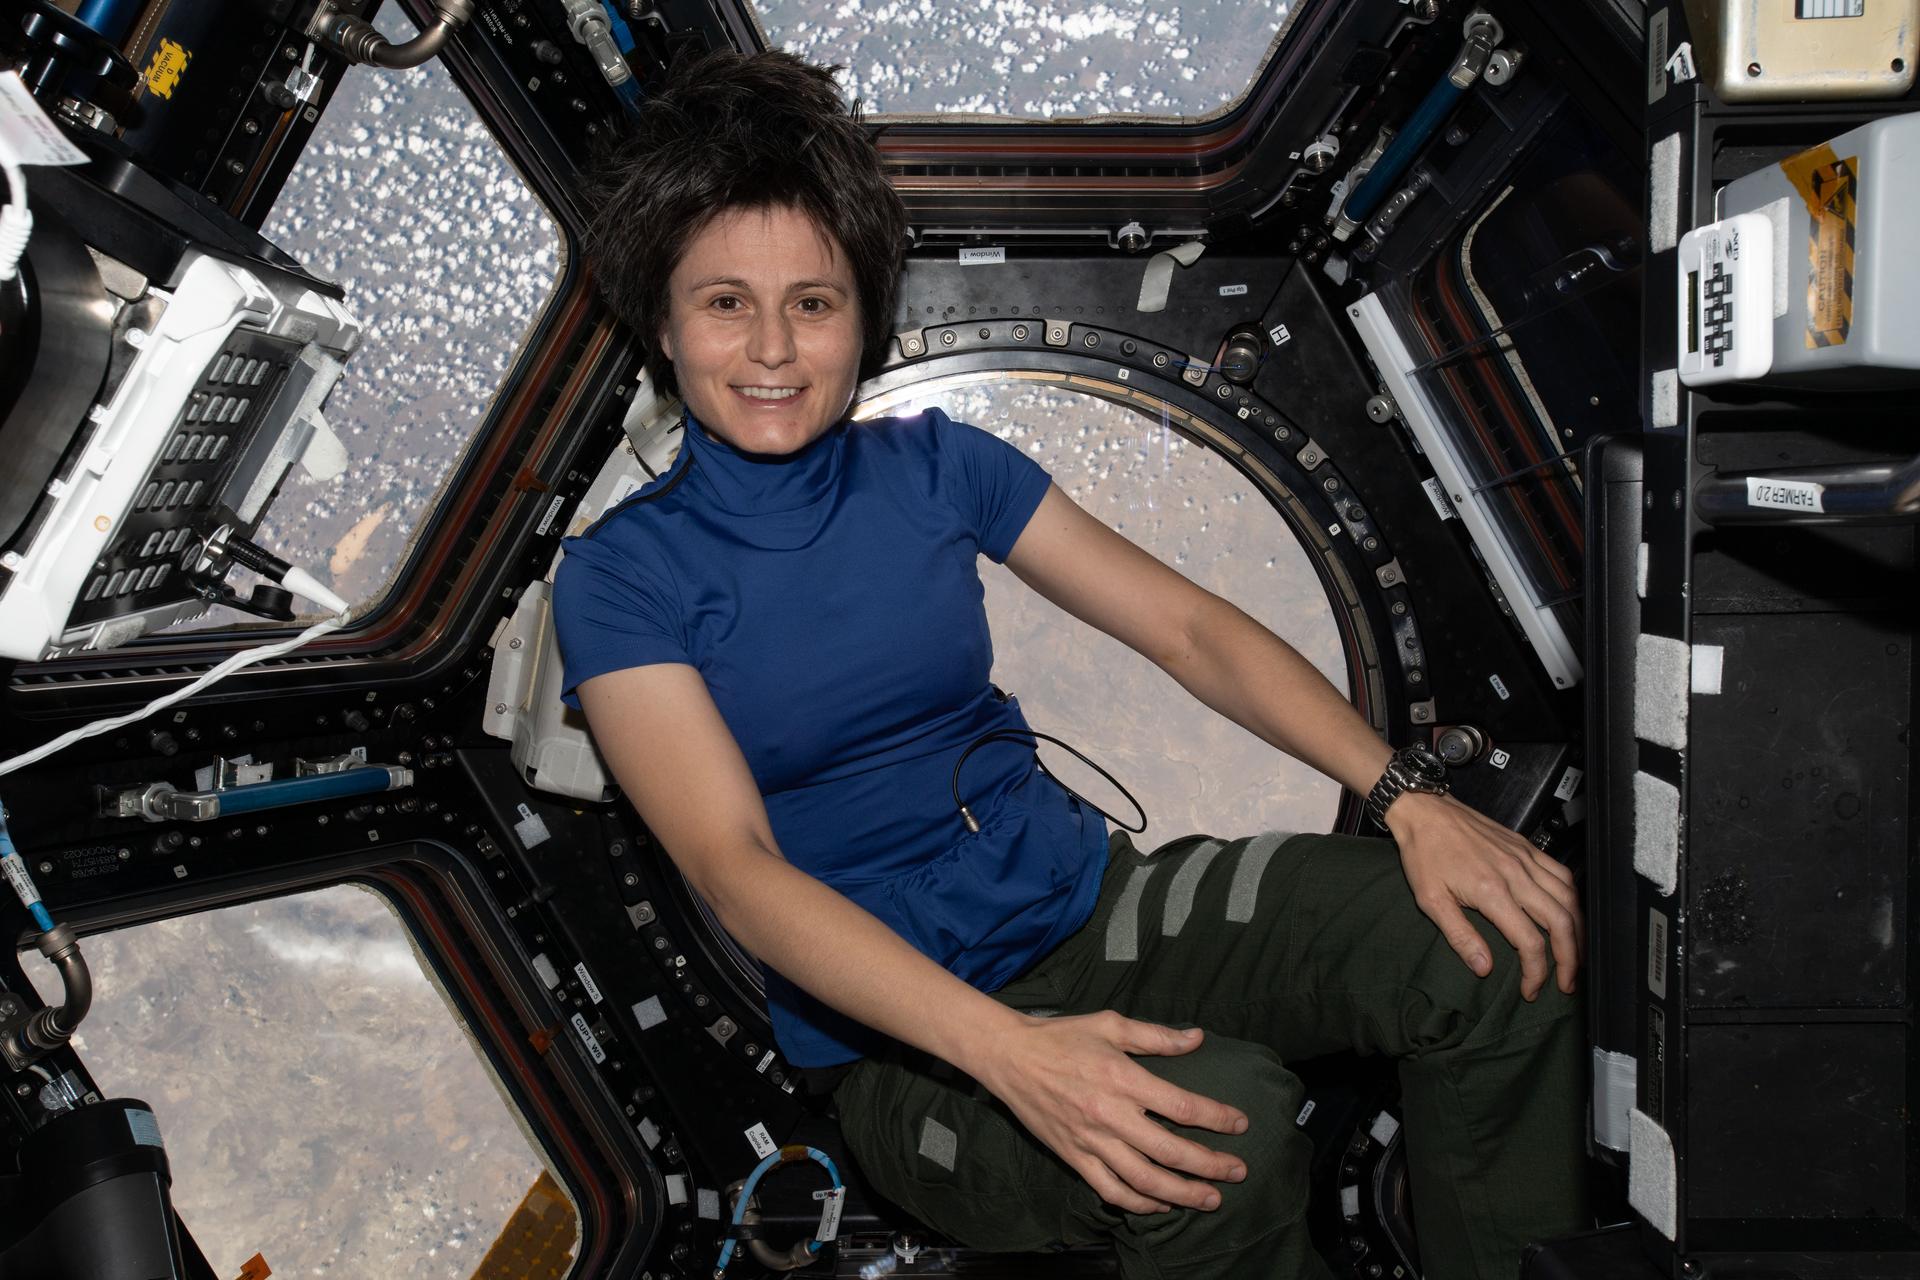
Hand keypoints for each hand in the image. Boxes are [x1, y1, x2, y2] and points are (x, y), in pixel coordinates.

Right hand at [970, 1011, 1249, 1214]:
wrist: (1010, 1057)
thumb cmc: (1062, 1037)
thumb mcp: (1111, 1024)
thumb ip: (1156, 1035)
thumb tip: (1196, 1038)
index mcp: (1122, 1078)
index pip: (1180, 1106)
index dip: (1216, 1118)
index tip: (1240, 1124)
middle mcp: (1109, 1114)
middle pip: (1169, 1151)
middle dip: (1210, 1165)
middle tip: (1238, 1172)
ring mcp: (1091, 1141)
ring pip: (1143, 1179)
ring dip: (1181, 1193)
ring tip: (1209, 1199)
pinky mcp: (1074, 1157)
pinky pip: (1110, 1190)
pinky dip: (1138, 1203)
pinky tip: (1160, 1204)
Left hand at [1385, 790, 1583, 999]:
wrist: (1425, 811)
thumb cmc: (1424, 854)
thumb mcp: (1431, 900)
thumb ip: (1460, 936)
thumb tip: (1484, 968)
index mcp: (1491, 891)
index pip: (1530, 942)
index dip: (1536, 972)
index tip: (1531, 989)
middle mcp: (1516, 874)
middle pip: (1561, 923)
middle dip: (1570, 959)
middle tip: (1566, 982)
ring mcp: (1525, 858)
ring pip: (1569, 899)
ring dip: (1578, 932)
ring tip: (1575, 955)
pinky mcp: (1528, 847)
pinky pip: (1563, 875)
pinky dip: (1573, 899)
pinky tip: (1570, 915)